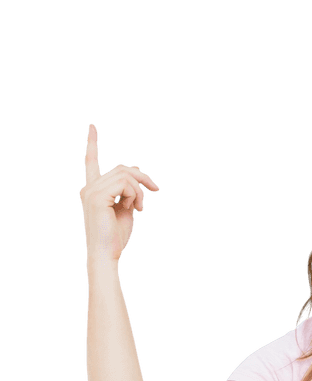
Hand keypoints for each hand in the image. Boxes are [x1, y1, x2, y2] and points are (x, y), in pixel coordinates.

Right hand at [80, 124, 158, 262]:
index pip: (91, 162)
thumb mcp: (126, 206)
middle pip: (122, 169)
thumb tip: (137, 169)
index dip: (92, 144)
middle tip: (154, 189)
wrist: (106, 253)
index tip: (92, 126)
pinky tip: (133, 208)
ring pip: (125, 175)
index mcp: (93, 189)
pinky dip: (135, 194)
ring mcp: (91, 191)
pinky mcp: (97, 196)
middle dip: (142, 178)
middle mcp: (88, 187)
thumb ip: (128, 189)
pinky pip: (125, 184)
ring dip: (139, 190)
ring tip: (139, 207)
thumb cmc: (116, 235)